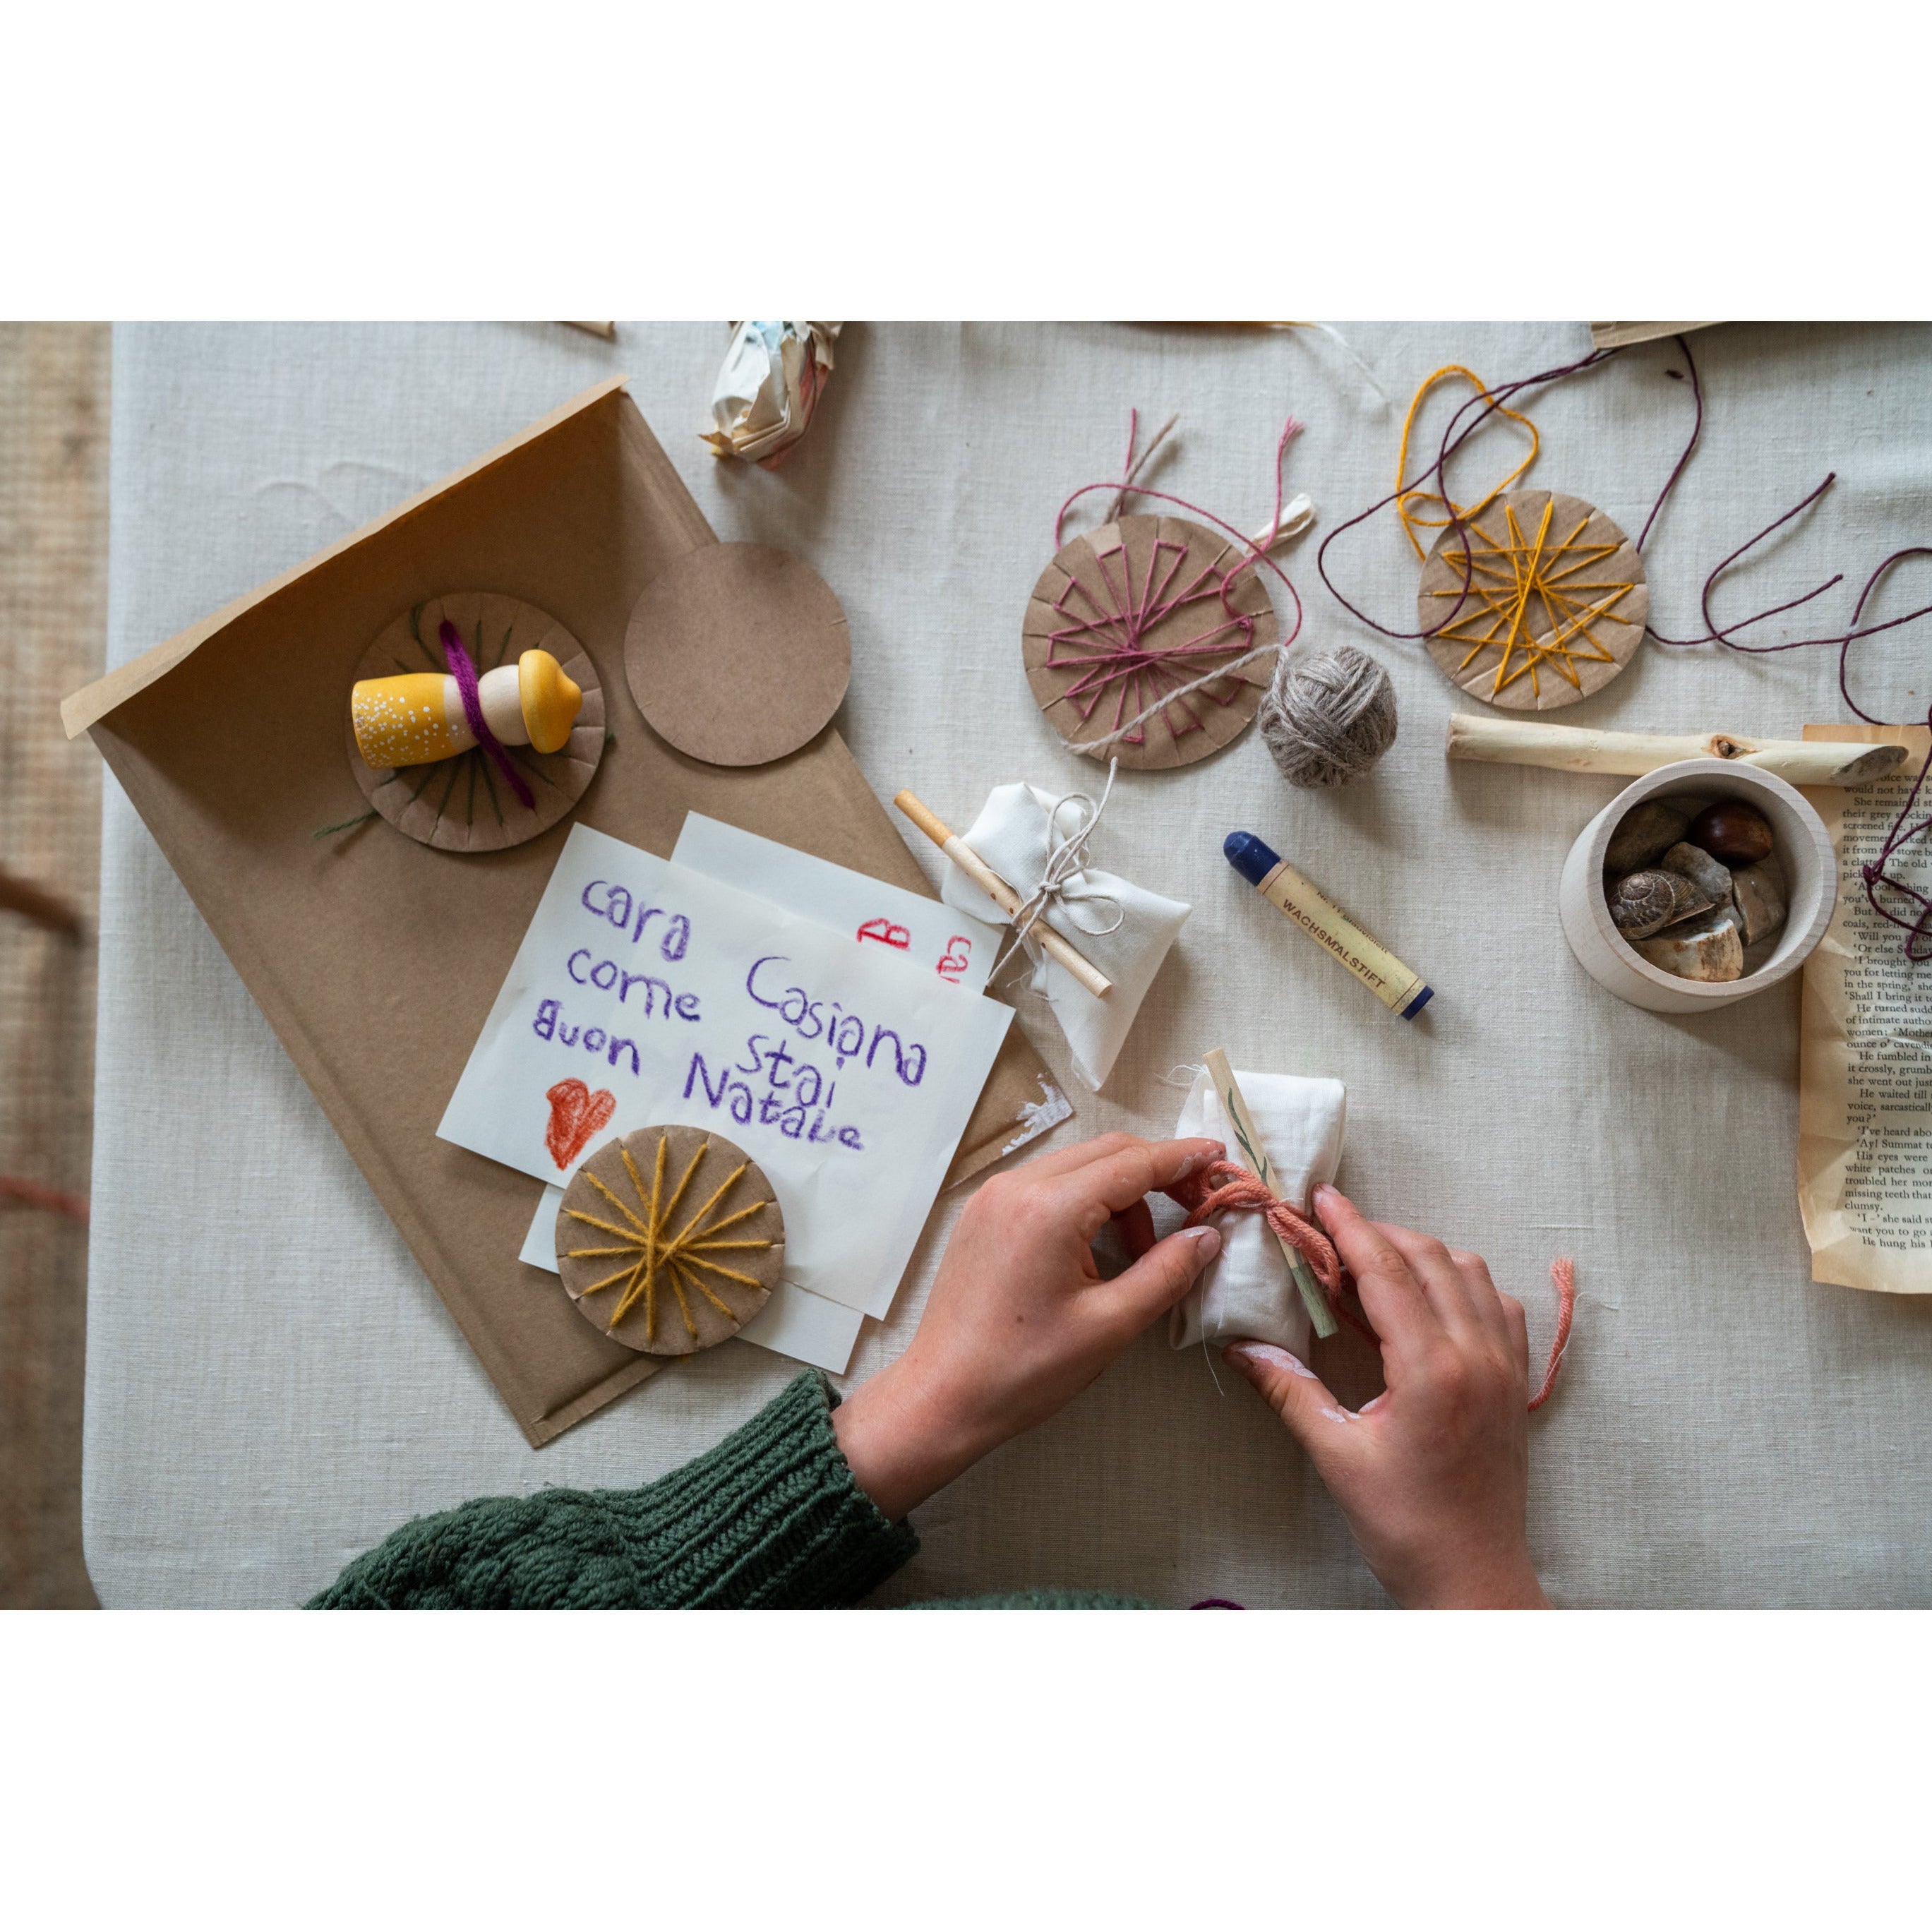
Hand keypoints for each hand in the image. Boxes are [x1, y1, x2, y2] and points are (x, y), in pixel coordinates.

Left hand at [833, 1132, 1224, 1520]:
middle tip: (1197, 1206)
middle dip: (1157, 1172)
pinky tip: (1101, 1249)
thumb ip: (1166, 1273)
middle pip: (1106, 1152)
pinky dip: (1085, 1203)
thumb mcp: (1109, 1326)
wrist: (941, 1397)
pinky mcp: (982, 1214)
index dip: (1183, 1158)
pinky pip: (1048, 1186)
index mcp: (1049, 1208)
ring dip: (1121, 1193)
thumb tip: (1207, 1236)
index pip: (1133, 1162)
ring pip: (1077, 1167)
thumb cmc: (1024, 1370)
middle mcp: (1017, 1186)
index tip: (1221, 1159)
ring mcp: (993, 1196)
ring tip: (1145, 1251)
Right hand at [1225, 1183, 1548, 1608]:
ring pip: (1471, 1273)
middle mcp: (1478, 1355)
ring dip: (1423, 1254)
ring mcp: (1506, 1367)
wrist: (1473, 1576)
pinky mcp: (1518, 1382)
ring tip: (1375, 1262)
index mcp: (1432, 1369)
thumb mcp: (1337, 1456)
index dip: (1351, 1228)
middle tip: (1333, 1229)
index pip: (1387, 1272)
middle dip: (1379, 1232)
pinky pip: (1500, 1305)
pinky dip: (1464, 1284)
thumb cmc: (1404, 1525)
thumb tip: (1241, 1348)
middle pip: (1430, 1258)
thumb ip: (1291, 1391)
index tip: (1322, 1198)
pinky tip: (1430, 1298)